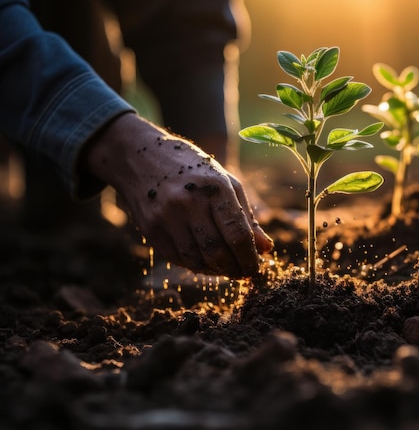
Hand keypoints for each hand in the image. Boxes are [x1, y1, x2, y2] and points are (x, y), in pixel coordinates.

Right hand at [84, 113, 272, 276]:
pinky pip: (178, 259)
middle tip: (243, 273)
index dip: (250, 258)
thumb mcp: (226, 183)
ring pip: (197, 261)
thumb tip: (267, 249)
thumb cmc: (194, 171)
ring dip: (216, 271)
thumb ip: (247, 218)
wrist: (141, 157)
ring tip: (226, 267)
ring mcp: (167, 217)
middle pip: (218, 252)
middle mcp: (189, 202)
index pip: (238, 234)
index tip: (255, 267)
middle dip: (235, 269)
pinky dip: (196, 265)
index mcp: (215, 187)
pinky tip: (205, 261)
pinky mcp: (150, 229)